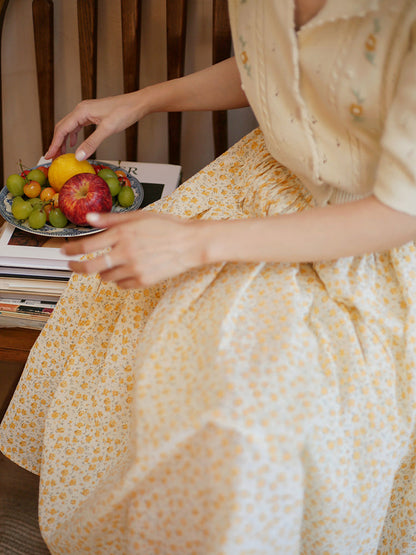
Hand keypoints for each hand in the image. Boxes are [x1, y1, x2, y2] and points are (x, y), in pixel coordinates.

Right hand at [45, 91, 145, 160]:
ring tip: (61, 154)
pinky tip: (74, 144)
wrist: (137, 103)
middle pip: (62, 128)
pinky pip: (78, 126)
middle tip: (52, 158)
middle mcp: (81, 110)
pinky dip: (73, 136)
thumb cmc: (124, 113)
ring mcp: (87, 112)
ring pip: (69, 127)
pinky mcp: (93, 115)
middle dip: (56, 143)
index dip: (54, 144)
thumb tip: (78, 157)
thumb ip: (92, 143)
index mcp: (81, 111)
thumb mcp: (107, 130)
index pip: (62, 130)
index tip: (48, 156)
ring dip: (64, 140)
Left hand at [62, 211, 209, 287]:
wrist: (190, 243)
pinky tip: (128, 269)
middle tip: (72, 266)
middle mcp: (125, 253)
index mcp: (122, 234)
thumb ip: (111, 220)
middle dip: (76, 268)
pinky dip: (120, 279)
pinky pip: (121, 285)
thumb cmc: (167, 227)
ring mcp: (134, 269)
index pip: (86, 246)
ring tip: (112, 262)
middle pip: (89, 267)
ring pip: (106, 277)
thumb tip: (89, 219)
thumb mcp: (138, 216)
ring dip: (103, 271)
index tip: (64, 252)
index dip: (71, 250)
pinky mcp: (143, 281)